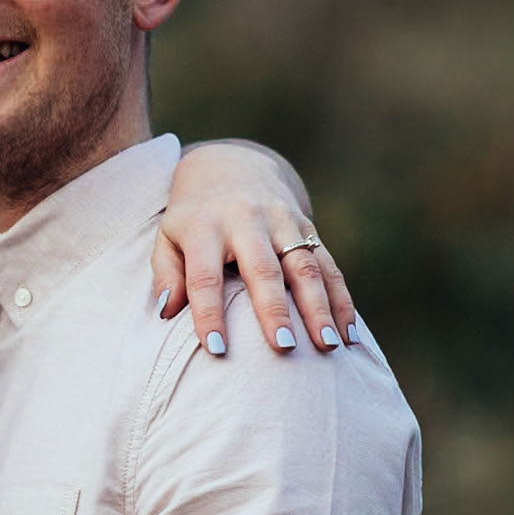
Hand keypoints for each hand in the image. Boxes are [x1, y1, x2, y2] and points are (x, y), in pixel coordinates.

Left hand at [155, 142, 358, 356]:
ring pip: (304, 266)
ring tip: (327, 345)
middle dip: (274, 309)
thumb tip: (166, 312)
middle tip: (283, 347)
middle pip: (263, 269)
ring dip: (318, 307)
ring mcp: (281, 221)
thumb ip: (166, 274)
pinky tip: (347, 333)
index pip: (204, 276)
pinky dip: (341, 299)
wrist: (230, 164)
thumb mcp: (167, 238)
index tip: (215, 350)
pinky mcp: (307, 225)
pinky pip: (328, 264)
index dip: (209, 313)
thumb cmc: (193, 217)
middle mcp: (246, 221)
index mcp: (205, 227)